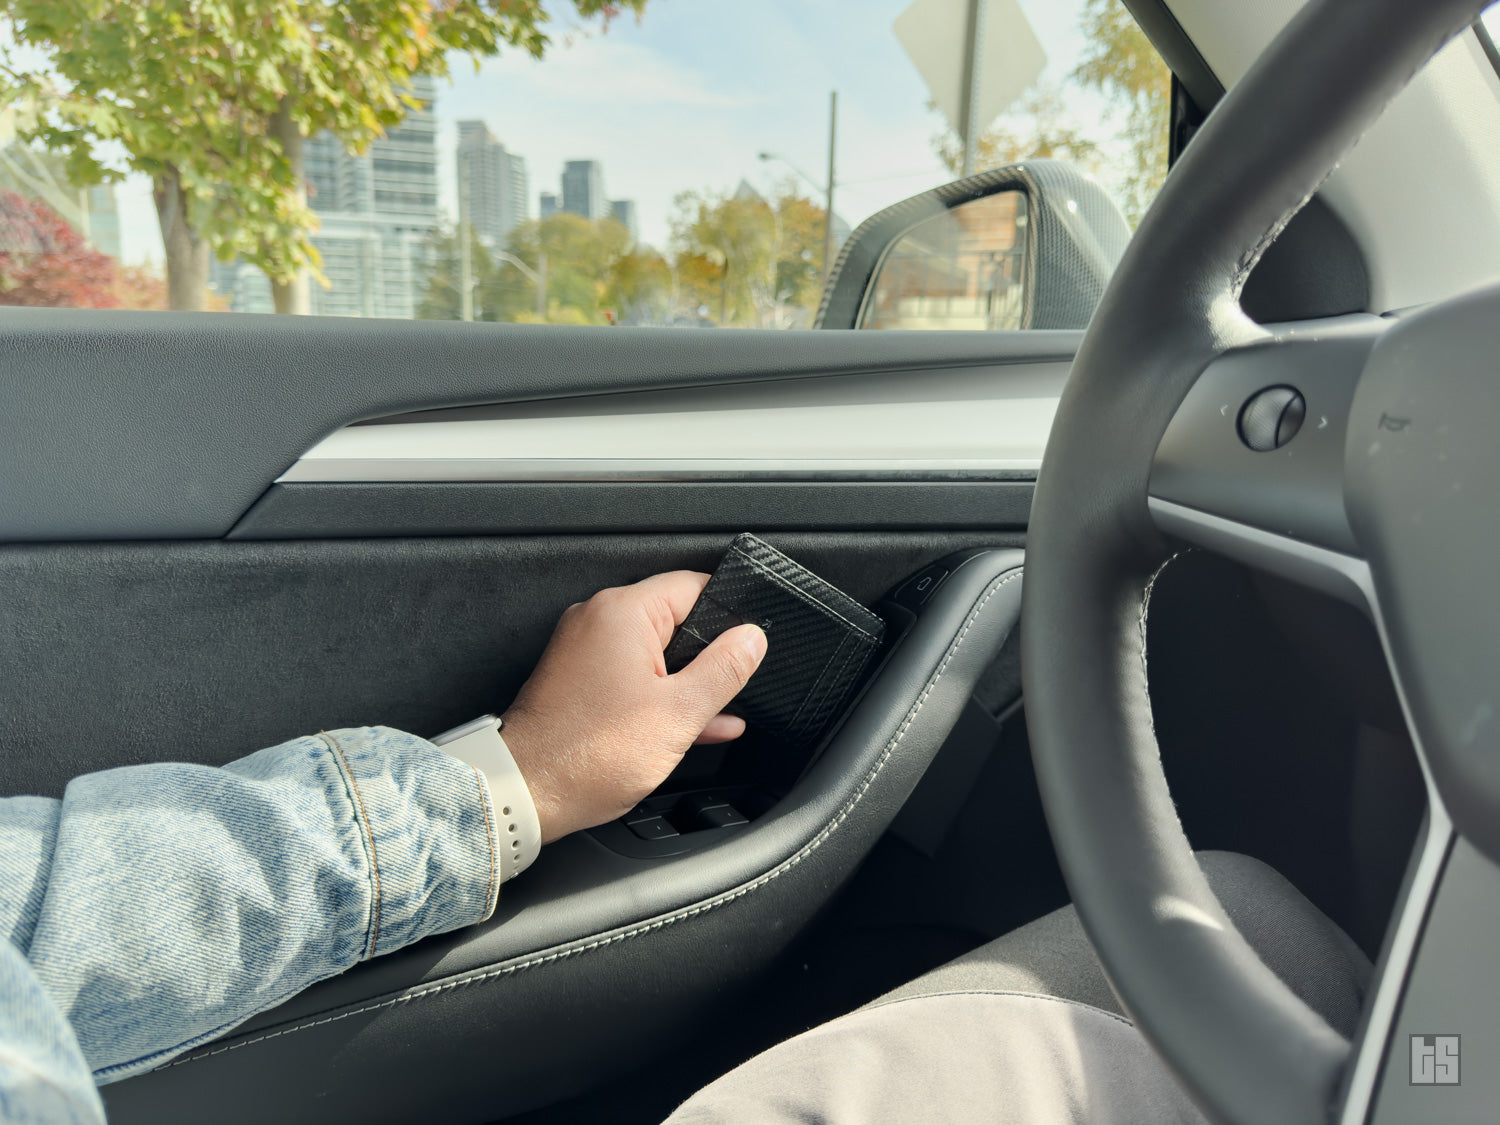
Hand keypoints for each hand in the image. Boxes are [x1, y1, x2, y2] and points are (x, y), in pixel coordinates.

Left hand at [500, 571, 767, 842]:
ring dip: (688, 680)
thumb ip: (724, 670)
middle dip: (710, 652)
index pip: (694, 585)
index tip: (752, 640)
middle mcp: (598, 620)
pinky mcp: (579, 679)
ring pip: (656, 651)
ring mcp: (585, 649)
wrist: (524, 793)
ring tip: (718, 713)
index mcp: (623, 613)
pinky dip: (661, 692)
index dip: (731, 612)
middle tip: (737, 684)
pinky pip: (633, 673)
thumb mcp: (678, 713)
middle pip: (676, 618)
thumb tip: (752, 639)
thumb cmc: (587, 756)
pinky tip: (692, 723)